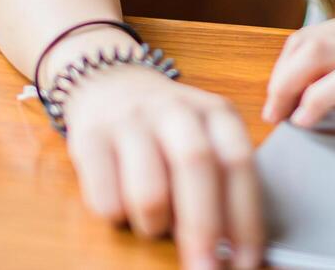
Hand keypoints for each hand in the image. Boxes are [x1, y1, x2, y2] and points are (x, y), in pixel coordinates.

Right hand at [61, 64, 264, 269]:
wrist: (109, 82)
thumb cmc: (168, 129)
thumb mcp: (207, 137)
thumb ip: (223, 181)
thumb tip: (235, 249)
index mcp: (215, 113)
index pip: (238, 163)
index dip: (245, 217)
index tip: (246, 263)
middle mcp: (175, 110)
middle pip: (195, 167)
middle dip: (203, 230)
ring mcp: (130, 121)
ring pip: (149, 192)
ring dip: (156, 226)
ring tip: (156, 223)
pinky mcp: (89, 138)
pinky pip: (105, 199)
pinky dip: (118, 218)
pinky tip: (122, 206)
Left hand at [261, 7, 334, 144]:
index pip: (318, 32)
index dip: (289, 63)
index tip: (282, 93)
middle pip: (308, 39)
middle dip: (279, 75)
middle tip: (273, 109)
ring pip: (317, 53)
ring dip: (287, 86)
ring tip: (283, 115)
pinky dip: (316, 100)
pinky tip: (311, 120)